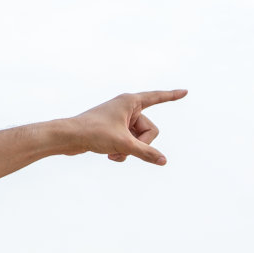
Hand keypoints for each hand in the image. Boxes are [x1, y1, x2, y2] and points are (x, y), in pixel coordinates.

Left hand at [61, 90, 187, 164]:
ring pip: (139, 140)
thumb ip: (146, 153)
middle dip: (140, 144)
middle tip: (123, 147)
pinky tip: (109, 155)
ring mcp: (119, 120)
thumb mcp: (124, 144)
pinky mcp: (113, 130)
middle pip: (150, 130)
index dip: (172, 96)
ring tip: (113, 152)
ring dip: (129, 150)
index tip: (185, 91)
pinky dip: (121, 152)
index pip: (157, 97)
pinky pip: (128, 144)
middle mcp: (126, 108)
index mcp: (130, 101)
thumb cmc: (93, 133)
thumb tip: (163, 160)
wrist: (67, 138)